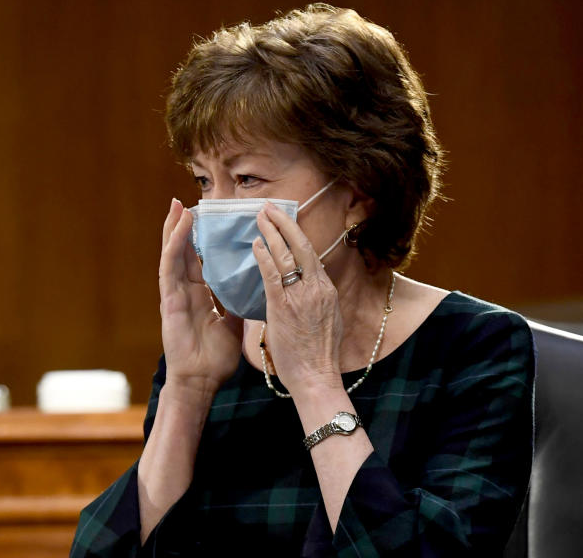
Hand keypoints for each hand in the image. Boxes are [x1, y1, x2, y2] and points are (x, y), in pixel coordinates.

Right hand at [158, 198, 242, 397]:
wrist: (201, 382)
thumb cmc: (214, 358)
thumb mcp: (233, 324)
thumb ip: (238, 304)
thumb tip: (255, 286)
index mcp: (199, 296)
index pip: (200, 261)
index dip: (202, 240)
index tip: (208, 218)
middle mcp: (185, 291)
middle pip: (185, 252)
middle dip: (186, 227)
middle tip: (188, 201)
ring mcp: (174, 295)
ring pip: (174, 254)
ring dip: (176, 229)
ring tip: (179, 205)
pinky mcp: (168, 301)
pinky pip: (170, 268)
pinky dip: (174, 246)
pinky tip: (179, 228)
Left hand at [251, 202, 343, 394]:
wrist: (317, 377)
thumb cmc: (318, 355)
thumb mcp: (327, 320)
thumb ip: (315, 300)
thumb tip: (306, 288)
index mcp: (326, 290)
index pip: (310, 254)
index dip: (296, 234)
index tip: (285, 221)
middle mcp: (317, 288)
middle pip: (301, 246)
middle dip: (284, 223)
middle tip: (269, 207)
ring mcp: (301, 296)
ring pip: (287, 255)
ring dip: (271, 232)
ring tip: (259, 217)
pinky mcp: (284, 307)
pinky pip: (273, 275)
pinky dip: (264, 257)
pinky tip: (255, 244)